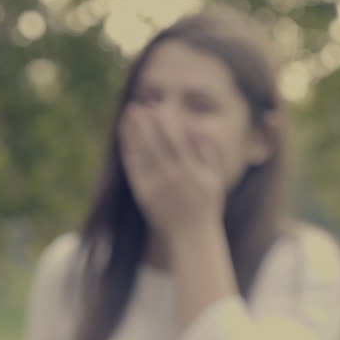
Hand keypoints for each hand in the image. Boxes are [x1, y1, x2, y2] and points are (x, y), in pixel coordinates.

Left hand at [119, 105, 224, 235]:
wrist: (191, 235)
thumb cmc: (205, 204)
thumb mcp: (214, 178)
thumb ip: (209, 151)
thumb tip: (198, 127)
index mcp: (191, 171)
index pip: (175, 138)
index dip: (165, 120)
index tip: (158, 106)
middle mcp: (172, 177)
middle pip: (155, 143)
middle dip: (146, 122)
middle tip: (139, 104)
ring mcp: (155, 186)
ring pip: (141, 153)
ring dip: (133, 131)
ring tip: (129, 113)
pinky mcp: (143, 193)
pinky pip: (133, 167)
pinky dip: (128, 149)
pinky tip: (125, 136)